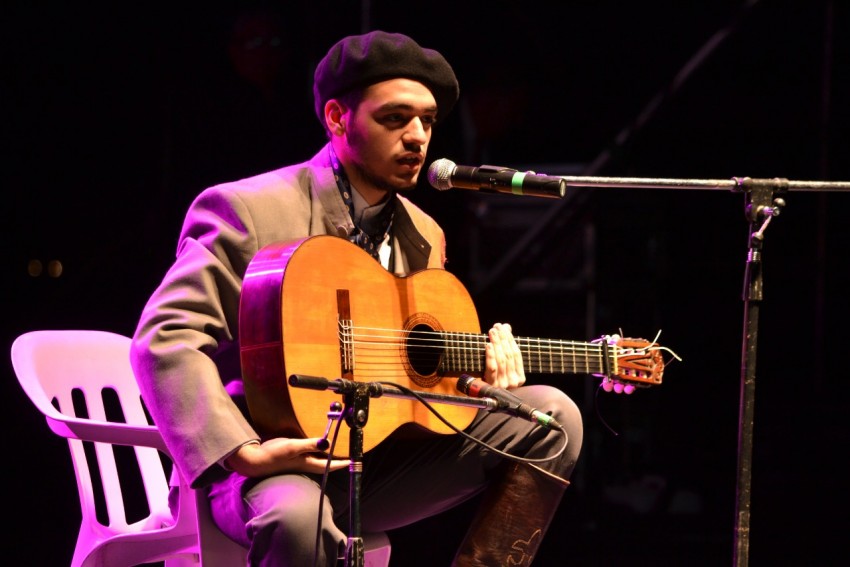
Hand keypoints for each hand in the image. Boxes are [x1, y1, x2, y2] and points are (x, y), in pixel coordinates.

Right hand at [225, 437, 349, 477]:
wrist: (255, 461)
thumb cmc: (273, 455)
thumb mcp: (292, 447)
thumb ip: (309, 445)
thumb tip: (327, 443)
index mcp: (307, 463)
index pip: (329, 465)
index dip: (342, 463)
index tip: (353, 460)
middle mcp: (305, 463)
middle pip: (325, 463)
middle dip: (337, 459)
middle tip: (347, 453)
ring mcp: (298, 461)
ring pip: (318, 459)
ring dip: (327, 455)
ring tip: (337, 449)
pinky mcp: (292, 457)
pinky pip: (309, 454)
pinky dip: (316, 450)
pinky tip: (316, 445)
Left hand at [483, 322, 524, 389]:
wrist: (481, 399)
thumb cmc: (492, 379)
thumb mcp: (501, 365)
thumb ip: (506, 347)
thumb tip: (506, 327)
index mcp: (520, 377)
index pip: (517, 354)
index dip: (510, 339)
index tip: (503, 328)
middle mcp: (514, 381)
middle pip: (509, 355)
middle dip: (502, 339)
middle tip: (496, 327)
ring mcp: (503, 384)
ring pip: (501, 360)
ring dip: (496, 344)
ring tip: (492, 332)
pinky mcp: (492, 385)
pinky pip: (492, 368)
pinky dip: (490, 355)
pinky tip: (488, 345)